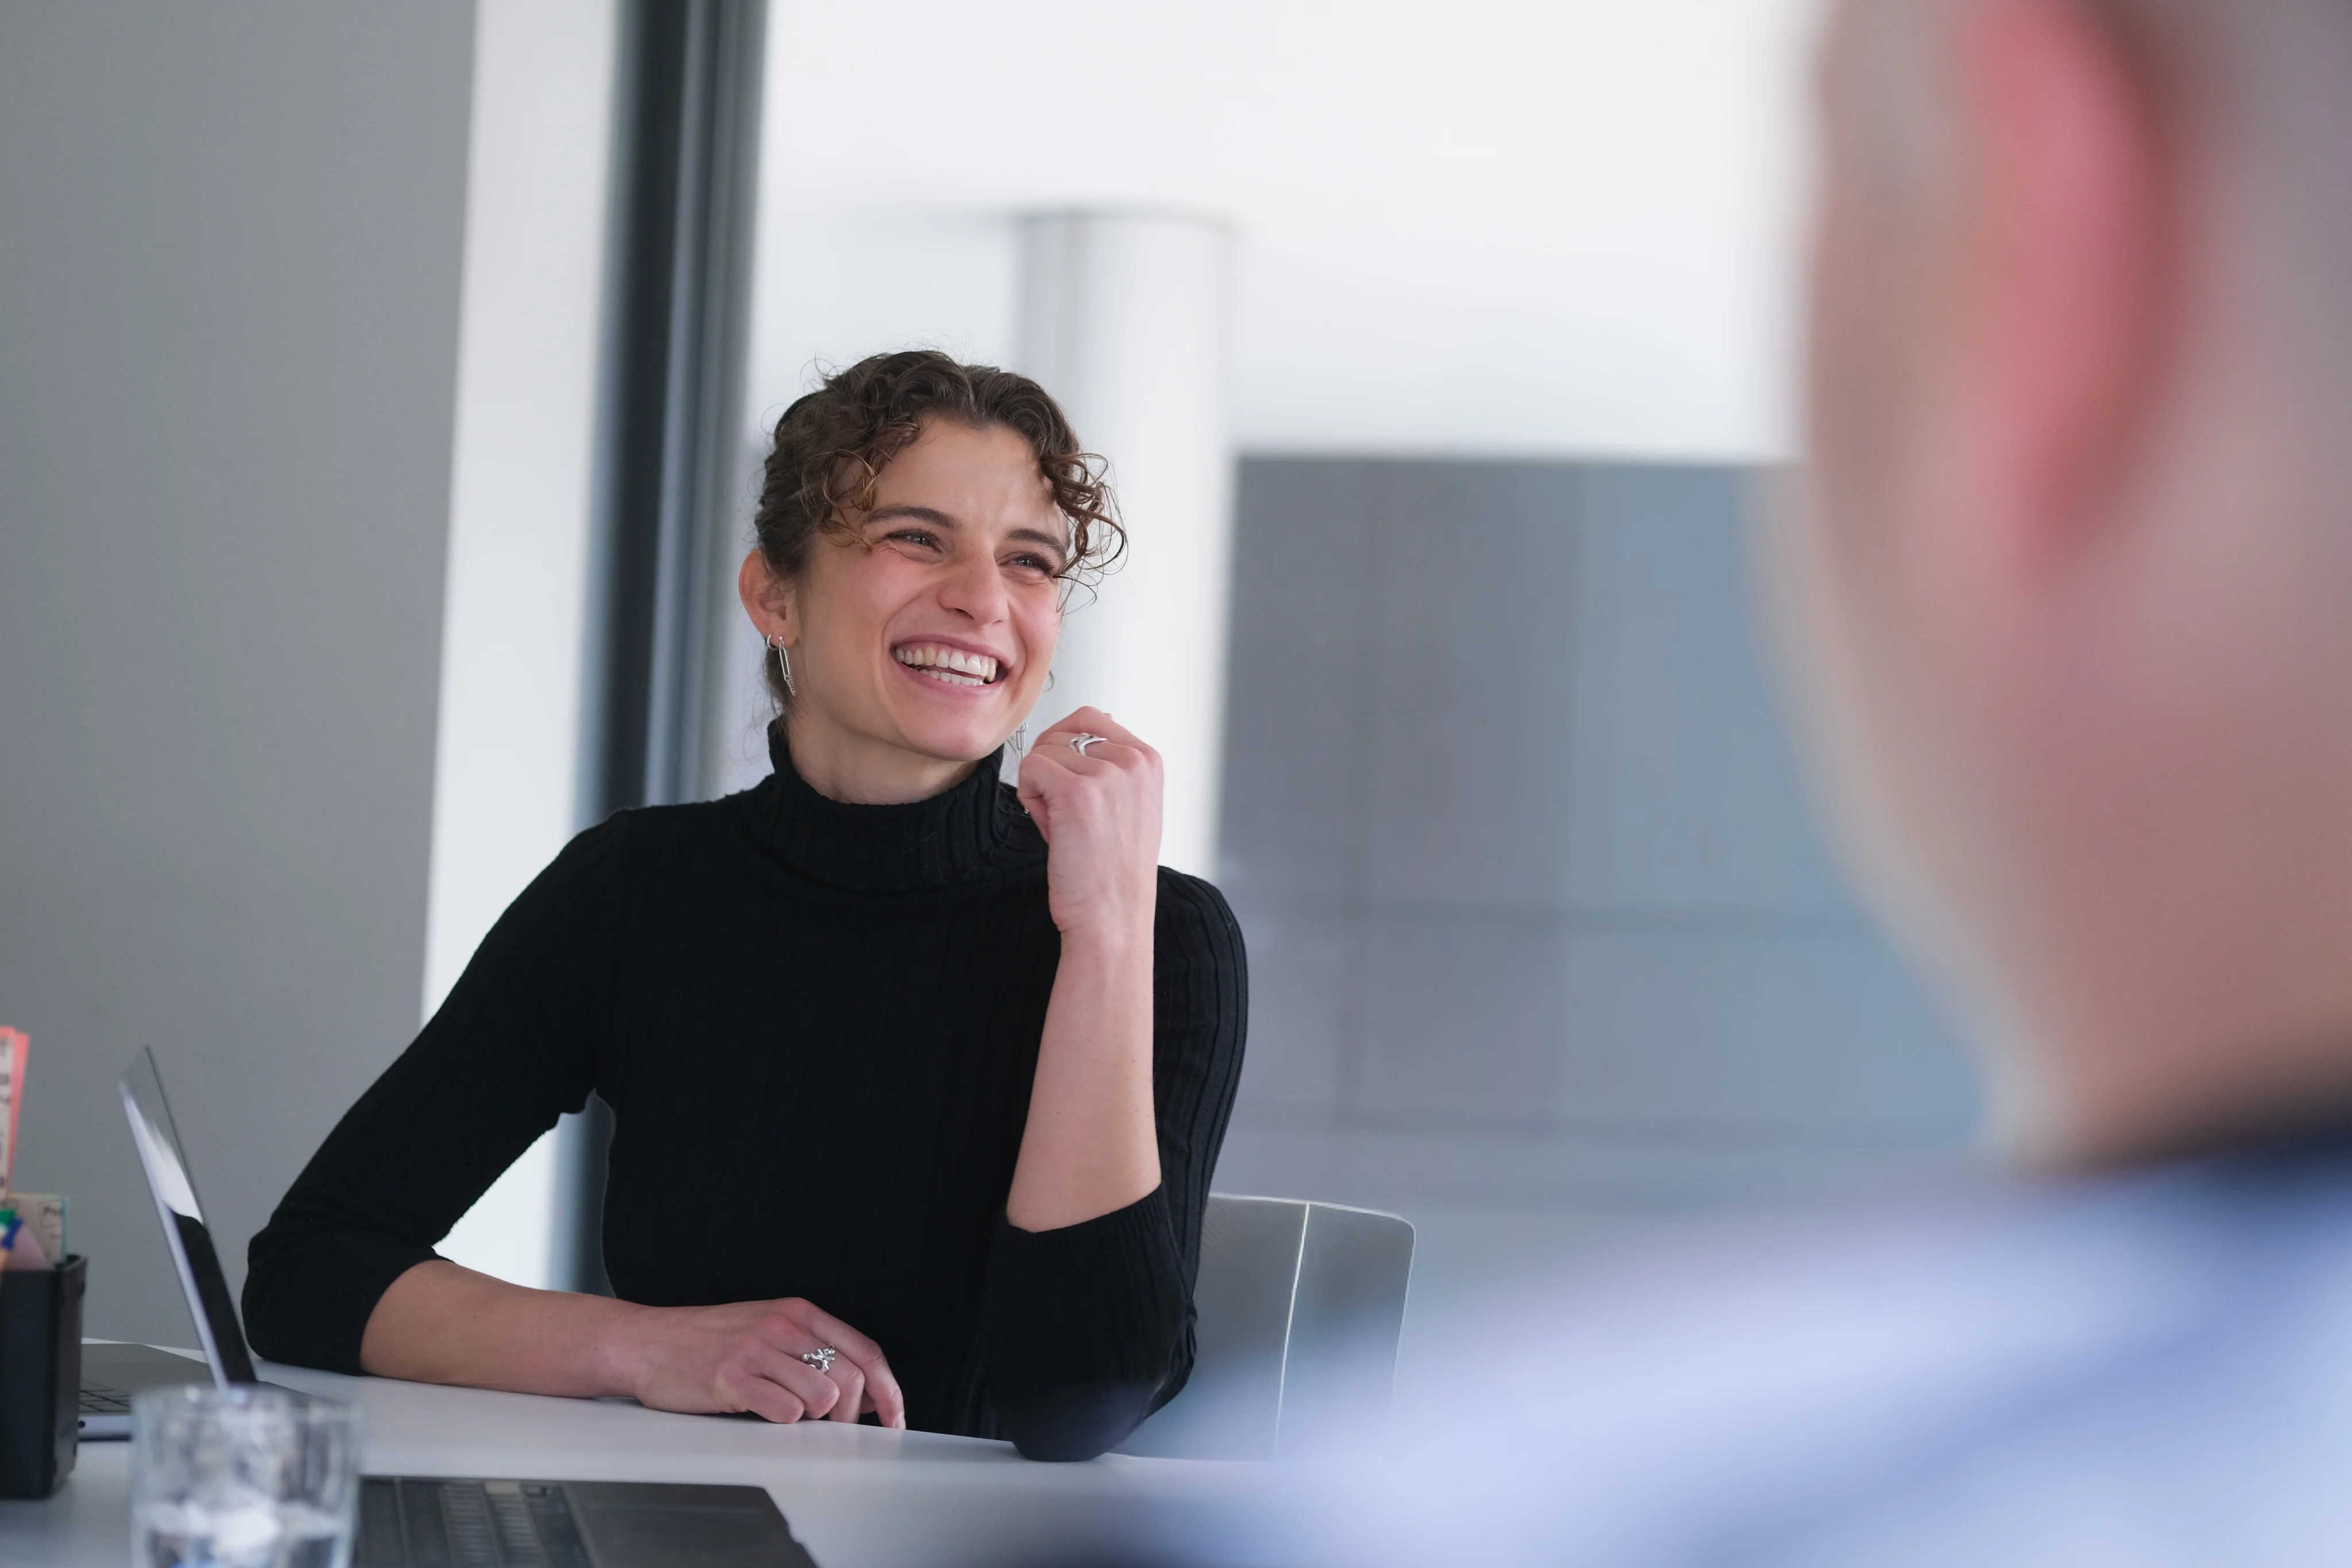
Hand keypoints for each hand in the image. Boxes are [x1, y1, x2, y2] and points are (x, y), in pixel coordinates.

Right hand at [607, 1296, 905, 1427]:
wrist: (647, 1341)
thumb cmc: (708, 1340)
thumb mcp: (768, 1329)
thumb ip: (813, 1349)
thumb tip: (864, 1390)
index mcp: (799, 1312)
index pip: (865, 1349)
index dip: (889, 1389)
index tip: (895, 1417)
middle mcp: (783, 1326)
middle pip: (852, 1376)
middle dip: (854, 1414)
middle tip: (839, 1428)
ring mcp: (757, 1351)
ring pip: (823, 1396)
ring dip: (815, 1417)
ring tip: (790, 1413)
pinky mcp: (732, 1378)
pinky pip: (784, 1411)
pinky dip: (785, 1422)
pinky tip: (765, 1414)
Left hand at [1016, 706, 1162, 938]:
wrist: (1112, 920)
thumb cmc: (1112, 872)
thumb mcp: (1129, 806)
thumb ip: (1113, 763)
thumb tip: (1097, 719)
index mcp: (1149, 760)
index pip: (1091, 717)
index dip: (1067, 753)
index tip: (1077, 796)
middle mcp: (1134, 761)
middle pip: (1062, 731)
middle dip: (1052, 770)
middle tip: (1070, 817)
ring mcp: (1108, 775)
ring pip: (1042, 752)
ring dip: (1040, 789)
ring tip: (1065, 827)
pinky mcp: (1078, 793)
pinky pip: (1030, 769)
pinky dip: (1030, 800)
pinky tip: (1052, 830)